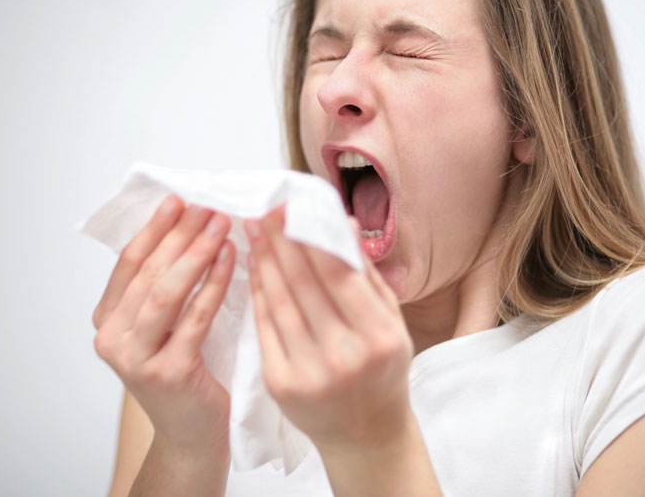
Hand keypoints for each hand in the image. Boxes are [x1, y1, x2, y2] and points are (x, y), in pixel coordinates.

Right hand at [93, 195, 235, 454]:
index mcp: (107, 321)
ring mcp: (136, 359)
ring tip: (220, 226)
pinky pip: (194, 319)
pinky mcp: (168, 373)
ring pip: (165, 294)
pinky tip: (230, 261)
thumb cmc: (183, 373)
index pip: (128, 263)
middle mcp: (112, 340)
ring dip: (195, 255)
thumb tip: (185, 226)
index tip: (177, 201)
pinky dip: (213, 285)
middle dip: (179, 236)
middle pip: (148, 274)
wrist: (192, 433)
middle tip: (207, 208)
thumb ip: (161, 285)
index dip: (154, 229)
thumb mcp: (162, 327)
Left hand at [245, 207, 414, 452]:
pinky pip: (265, 328)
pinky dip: (258, 293)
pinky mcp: (281, 385)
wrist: (365, 436)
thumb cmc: (381, 370)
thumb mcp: (390, 322)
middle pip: (304, 285)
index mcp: (379, 337)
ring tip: (254, 230)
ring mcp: (310, 373)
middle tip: (263, 209)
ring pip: (280, 303)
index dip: (309, 237)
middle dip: (280, 241)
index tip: (290, 208)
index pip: (337, 275)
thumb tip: (340, 220)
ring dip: (264, 261)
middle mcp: (345, 357)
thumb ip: (364, 273)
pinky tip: (254, 267)